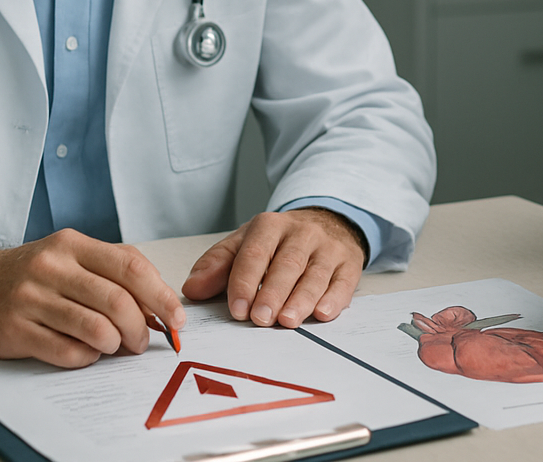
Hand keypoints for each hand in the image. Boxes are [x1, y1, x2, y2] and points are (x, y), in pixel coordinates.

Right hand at [0, 228, 186, 368]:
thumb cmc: (27, 275)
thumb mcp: (68, 258)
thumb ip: (110, 274)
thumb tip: (157, 307)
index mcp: (72, 245)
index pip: (131, 266)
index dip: (161, 296)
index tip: (176, 318)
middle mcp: (52, 266)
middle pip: (117, 301)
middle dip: (141, 328)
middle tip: (144, 341)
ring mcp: (31, 298)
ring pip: (96, 328)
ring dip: (116, 345)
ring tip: (115, 347)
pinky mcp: (15, 330)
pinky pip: (66, 352)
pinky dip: (86, 357)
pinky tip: (85, 352)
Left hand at [180, 208, 365, 327]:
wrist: (328, 223)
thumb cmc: (280, 242)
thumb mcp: (246, 243)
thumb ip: (218, 265)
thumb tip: (192, 288)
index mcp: (270, 226)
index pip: (255, 253)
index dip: (244, 282)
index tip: (237, 309)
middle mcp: (302, 233)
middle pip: (287, 264)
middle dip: (273, 293)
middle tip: (261, 319)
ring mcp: (328, 248)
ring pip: (315, 274)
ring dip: (301, 299)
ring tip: (287, 321)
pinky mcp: (350, 263)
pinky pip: (343, 281)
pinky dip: (334, 298)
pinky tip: (322, 313)